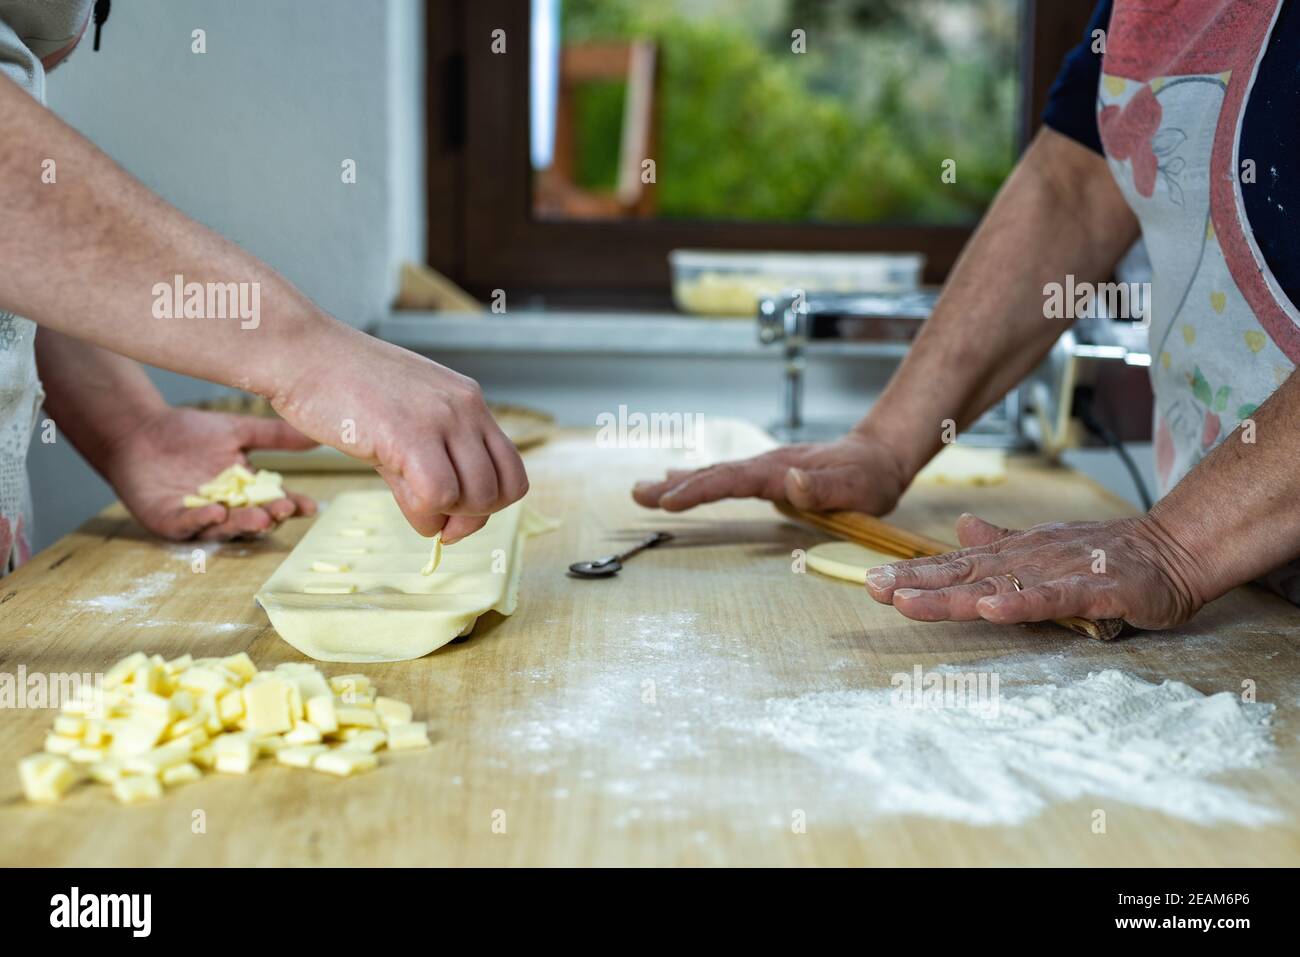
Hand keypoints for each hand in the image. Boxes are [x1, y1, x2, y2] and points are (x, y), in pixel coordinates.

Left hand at [101, 407, 317, 540]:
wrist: (139, 430)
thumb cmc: (188, 432)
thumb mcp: (237, 430)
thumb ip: (274, 436)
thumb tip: (316, 434)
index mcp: (246, 491)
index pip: (275, 503)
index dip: (292, 506)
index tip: (309, 506)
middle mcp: (226, 509)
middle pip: (253, 520)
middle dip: (270, 517)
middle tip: (283, 510)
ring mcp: (197, 519)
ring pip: (224, 529)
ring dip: (242, 525)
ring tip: (260, 519)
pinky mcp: (168, 521)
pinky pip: (187, 526)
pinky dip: (202, 522)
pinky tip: (216, 513)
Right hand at [273, 332, 528, 543]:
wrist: (301, 351)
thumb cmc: (341, 387)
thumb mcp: (401, 422)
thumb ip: (428, 466)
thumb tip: (442, 522)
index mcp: (469, 402)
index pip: (513, 471)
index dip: (490, 503)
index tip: (453, 512)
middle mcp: (466, 407)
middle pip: (504, 490)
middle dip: (471, 518)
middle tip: (434, 518)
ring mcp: (442, 418)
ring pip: (479, 497)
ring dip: (446, 517)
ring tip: (411, 504)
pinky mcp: (410, 433)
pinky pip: (440, 495)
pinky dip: (423, 513)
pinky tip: (399, 497)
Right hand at [632, 430, 908, 513]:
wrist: (879, 455)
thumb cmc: (871, 477)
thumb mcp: (859, 488)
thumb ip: (825, 488)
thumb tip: (788, 483)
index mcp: (781, 471)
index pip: (733, 480)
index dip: (700, 490)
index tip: (670, 499)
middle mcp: (767, 466)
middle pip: (714, 474)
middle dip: (675, 487)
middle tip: (638, 495)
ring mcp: (764, 469)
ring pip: (715, 474)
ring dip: (678, 483)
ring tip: (642, 490)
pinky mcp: (766, 475)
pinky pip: (724, 478)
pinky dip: (696, 480)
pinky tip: (676, 480)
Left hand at [863, 513, 1204, 629]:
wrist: (1172, 548)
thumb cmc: (1105, 552)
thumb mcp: (1044, 547)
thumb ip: (1001, 543)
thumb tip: (962, 527)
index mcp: (1014, 556)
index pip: (955, 566)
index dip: (914, 575)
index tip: (873, 584)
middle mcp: (1027, 561)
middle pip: (962, 575)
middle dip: (916, 584)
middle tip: (872, 590)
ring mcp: (1057, 573)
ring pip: (995, 585)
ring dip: (950, 595)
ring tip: (908, 602)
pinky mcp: (1092, 589)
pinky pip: (1051, 598)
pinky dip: (1020, 602)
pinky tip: (990, 608)